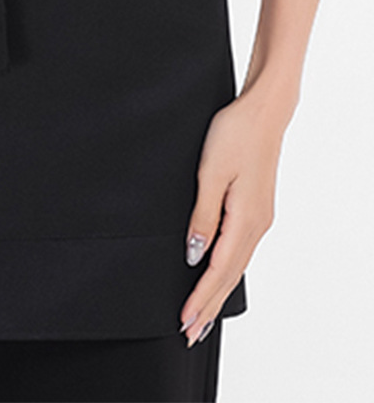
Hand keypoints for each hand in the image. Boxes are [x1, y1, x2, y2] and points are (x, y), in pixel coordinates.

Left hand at [179, 79, 296, 347]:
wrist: (262, 112)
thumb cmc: (235, 135)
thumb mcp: (210, 173)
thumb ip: (202, 216)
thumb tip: (195, 254)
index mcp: (245, 220)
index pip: (218, 270)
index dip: (200, 298)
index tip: (184, 322)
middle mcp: (256, 225)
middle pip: (229, 276)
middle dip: (209, 307)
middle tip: (190, 334)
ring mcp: (258, 218)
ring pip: (235, 265)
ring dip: (217, 292)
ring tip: (202, 316)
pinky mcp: (255, 208)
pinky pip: (239, 250)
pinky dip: (226, 271)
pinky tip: (218, 277)